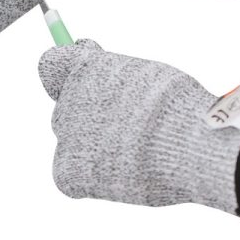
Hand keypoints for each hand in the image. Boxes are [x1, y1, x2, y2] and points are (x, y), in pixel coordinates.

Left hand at [38, 39, 239, 224]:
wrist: (187, 144)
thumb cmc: (177, 107)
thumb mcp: (145, 74)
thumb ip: (113, 73)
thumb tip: (93, 60)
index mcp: (84, 66)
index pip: (52, 63)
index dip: (67, 68)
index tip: (85, 71)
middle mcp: (67, 97)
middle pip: (66, 107)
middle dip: (89, 114)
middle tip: (127, 126)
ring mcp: (65, 134)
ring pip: (72, 141)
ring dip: (93, 145)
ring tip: (135, 152)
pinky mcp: (66, 170)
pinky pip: (69, 176)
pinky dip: (89, 179)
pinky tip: (120, 175)